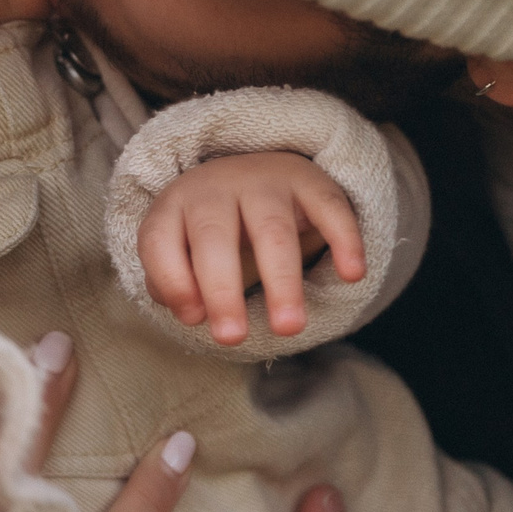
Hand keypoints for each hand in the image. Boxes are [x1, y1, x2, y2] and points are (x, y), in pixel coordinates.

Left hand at [137, 153, 365, 343]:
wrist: (255, 173)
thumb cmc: (212, 230)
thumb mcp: (182, 250)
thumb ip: (175, 284)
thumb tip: (192, 312)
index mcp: (175, 205)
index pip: (160, 240)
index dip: (173, 280)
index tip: (193, 319)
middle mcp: (216, 187)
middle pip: (214, 237)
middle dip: (222, 290)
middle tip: (232, 338)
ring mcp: (264, 180)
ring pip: (271, 230)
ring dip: (281, 280)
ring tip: (288, 327)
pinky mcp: (310, 180)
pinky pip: (329, 207)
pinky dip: (343, 240)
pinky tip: (352, 274)